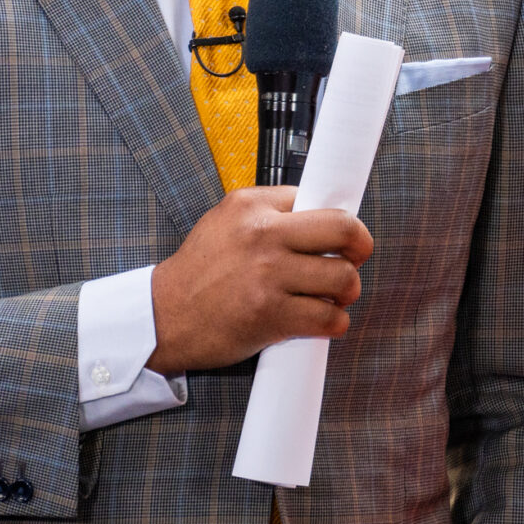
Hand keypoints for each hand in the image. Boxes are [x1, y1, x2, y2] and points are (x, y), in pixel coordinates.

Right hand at [146, 186, 373, 374]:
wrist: (163, 316)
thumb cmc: (199, 270)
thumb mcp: (226, 219)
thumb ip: (270, 210)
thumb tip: (318, 210)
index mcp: (253, 207)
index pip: (318, 200)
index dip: (342, 221)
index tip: (348, 235)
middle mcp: (263, 237)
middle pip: (344, 230)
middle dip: (360, 247)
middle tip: (355, 259)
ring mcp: (268, 277)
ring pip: (342, 278)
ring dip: (347, 291)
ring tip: (335, 295)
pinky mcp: (269, 316)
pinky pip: (327, 318)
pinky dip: (335, 322)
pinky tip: (324, 320)